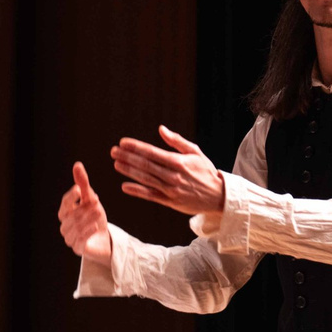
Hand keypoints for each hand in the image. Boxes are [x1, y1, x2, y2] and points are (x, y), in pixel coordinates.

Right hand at [58, 163, 113, 265]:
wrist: (105, 239)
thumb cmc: (94, 217)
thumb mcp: (91, 199)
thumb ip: (83, 184)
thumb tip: (77, 165)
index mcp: (66, 212)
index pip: (65, 203)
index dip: (71, 196)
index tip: (79, 189)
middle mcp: (65, 225)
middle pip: (71, 216)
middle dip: (84, 209)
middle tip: (96, 204)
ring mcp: (70, 238)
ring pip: (76, 227)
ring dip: (87, 219)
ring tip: (98, 212)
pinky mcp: (78, 248)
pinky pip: (80, 240)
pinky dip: (88, 233)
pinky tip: (96, 227)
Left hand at [111, 126, 225, 216]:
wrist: (218, 196)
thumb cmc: (206, 171)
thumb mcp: (195, 152)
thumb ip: (176, 141)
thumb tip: (161, 129)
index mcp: (179, 162)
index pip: (152, 153)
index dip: (136, 147)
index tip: (123, 143)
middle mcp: (173, 176)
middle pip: (145, 165)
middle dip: (128, 157)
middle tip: (114, 151)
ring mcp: (171, 190)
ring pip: (145, 179)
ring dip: (129, 171)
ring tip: (116, 164)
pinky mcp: (170, 202)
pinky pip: (150, 196)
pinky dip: (137, 191)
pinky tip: (125, 186)